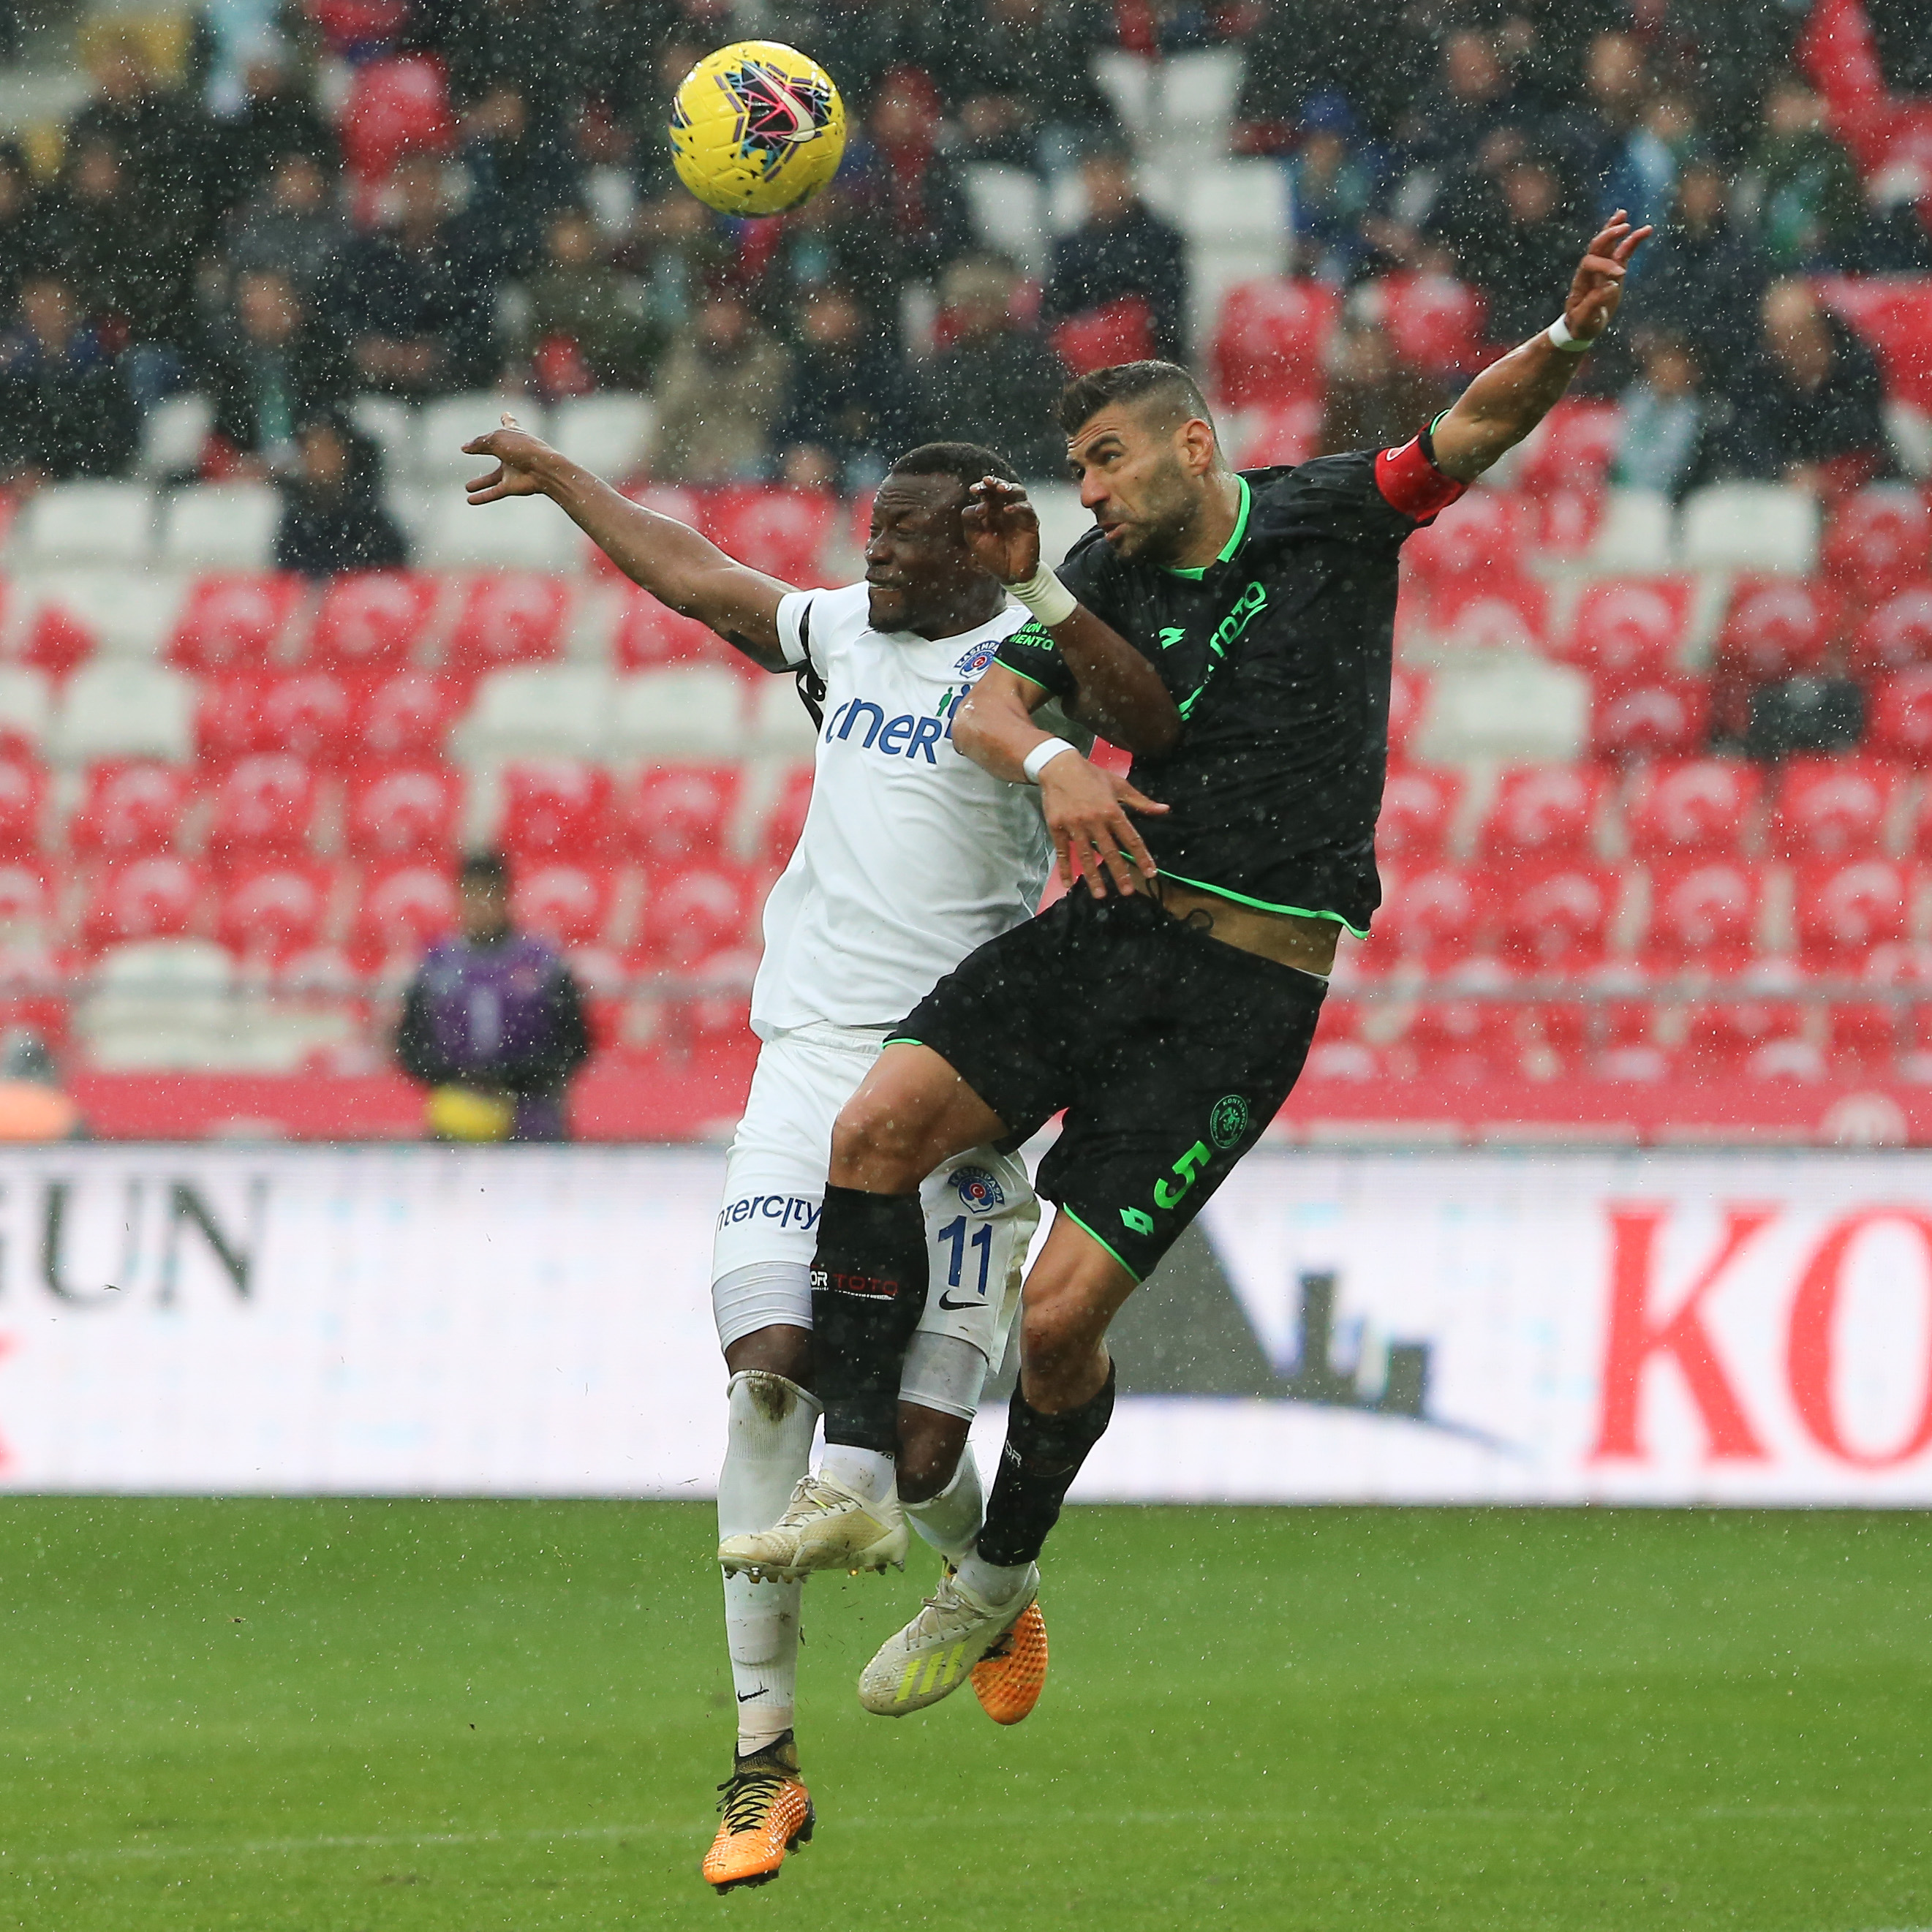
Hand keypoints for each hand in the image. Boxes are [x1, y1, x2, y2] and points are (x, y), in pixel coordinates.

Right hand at [464, 413, 557, 503]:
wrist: (544, 469)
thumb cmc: (523, 449)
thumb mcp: (497, 439)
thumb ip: (479, 443)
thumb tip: (464, 448)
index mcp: (514, 435)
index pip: (510, 425)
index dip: (507, 419)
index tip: (505, 415)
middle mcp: (513, 452)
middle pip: (499, 451)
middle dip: (489, 450)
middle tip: (475, 449)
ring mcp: (512, 470)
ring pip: (493, 478)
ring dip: (481, 483)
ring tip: (468, 487)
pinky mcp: (512, 486)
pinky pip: (494, 492)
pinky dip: (483, 496)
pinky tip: (470, 500)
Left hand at [962, 475, 1041, 584]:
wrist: (1009, 575)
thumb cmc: (992, 556)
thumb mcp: (974, 538)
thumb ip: (970, 520)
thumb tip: (979, 505)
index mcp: (990, 510)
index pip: (986, 493)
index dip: (981, 487)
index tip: (973, 490)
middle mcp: (1005, 509)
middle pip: (1002, 488)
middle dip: (995, 482)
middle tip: (988, 481)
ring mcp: (1019, 514)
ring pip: (1018, 492)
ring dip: (1009, 488)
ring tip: (1001, 489)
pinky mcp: (1031, 522)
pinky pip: (1027, 509)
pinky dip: (1018, 507)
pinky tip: (1007, 510)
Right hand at [1039, 755, 1168, 897]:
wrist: (1059, 766)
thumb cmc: (1092, 776)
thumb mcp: (1119, 785)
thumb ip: (1141, 801)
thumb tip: (1165, 809)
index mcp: (1112, 810)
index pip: (1131, 838)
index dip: (1142, 856)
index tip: (1150, 872)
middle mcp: (1095, 820)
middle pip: (1109, 851)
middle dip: (1119, 872)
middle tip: (1128, 891)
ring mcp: (1074, 825)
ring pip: (1085, 855)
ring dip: (1093, 876)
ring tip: (1100, 894)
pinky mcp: (1057, 827)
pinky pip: (1062, 851)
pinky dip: (1065, 867)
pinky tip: (1068, 883)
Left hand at [1563, 209, 1651, 342]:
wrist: (1582, 327)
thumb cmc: (1581, 325)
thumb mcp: (1585, 319)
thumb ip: (1594, 303)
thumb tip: (1611, 286)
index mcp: (1581, 281)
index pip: (1591, 263)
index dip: (1605, 265)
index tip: (1619, 276)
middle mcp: (1591, 271)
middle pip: (1597, 246)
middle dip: (1610, 236)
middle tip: (1625, 228)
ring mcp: (1603, 269)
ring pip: (1609, 244)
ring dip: (1616, 229)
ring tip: (1624, 215)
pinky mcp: (1616, 271)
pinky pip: (1623, 252)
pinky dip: (1632, 241)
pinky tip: (1644, 230)